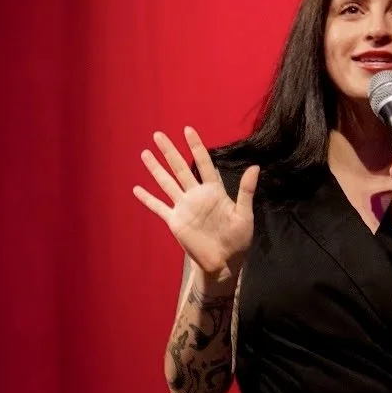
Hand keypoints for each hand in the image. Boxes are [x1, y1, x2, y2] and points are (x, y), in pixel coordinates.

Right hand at [132, 126, 258, 276]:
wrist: (223, 262)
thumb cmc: (237, 240)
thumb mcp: (244, 215)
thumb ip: (246, 191)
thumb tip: (255, 167)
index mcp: (213, 191)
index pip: (203, 163)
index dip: (195, 147)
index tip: (187, 130)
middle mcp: (196, 195)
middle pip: (180, 168)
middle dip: (169, 151)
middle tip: (158, 135)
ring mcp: (184, 207)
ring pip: (167, 183)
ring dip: (156, 169)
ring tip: (145, 153)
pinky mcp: (175, 221)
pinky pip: (159, 207)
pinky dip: (147, 199)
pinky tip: (136, 189)